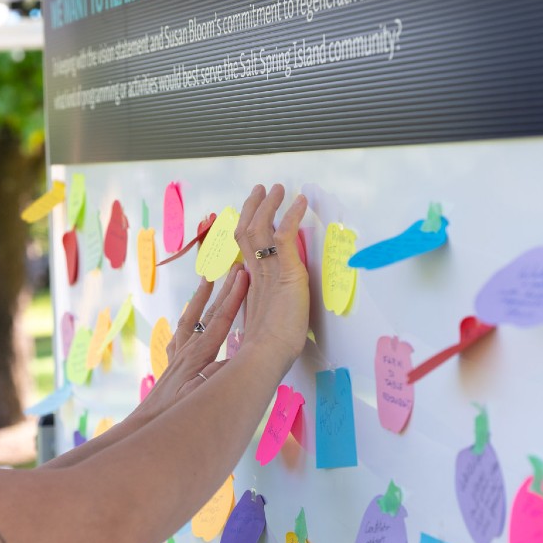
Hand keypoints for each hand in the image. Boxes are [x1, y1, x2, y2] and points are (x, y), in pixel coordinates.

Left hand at [132, 263, 248, 418]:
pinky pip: (180, 335)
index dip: (233, 297)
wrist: (145, 427)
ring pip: (191, 319)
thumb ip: (214, 375)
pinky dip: (188, 321)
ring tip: (207, 279)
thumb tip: (234, 357)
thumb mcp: (198, 397)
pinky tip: (189, 318)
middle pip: (208, 313)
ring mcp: (177, 355)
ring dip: (200, 298)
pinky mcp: (171, 364)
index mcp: (198, 356)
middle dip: (223, 289)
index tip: (242, 275)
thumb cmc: (173, 416)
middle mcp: (187, 350)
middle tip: (233, 268)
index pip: (219, 320)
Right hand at [234, 184, 309, 364]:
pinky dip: (291, 215)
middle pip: (246, 231)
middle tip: (259, 190)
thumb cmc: (268, 348)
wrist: (268, 354)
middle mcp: (254, 272)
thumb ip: (262, 302)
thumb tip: (262, 295)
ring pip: (261, 227)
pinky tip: (299, 201)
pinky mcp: (284, 271)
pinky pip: (283, 235)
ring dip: (269, 205)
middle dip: (252, 208)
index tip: (247, 214)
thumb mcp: (264, 318)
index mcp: (248, 283)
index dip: (244, 227)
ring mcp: (267, 270)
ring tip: (277, 188)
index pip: (243, 247)